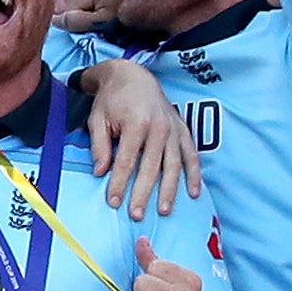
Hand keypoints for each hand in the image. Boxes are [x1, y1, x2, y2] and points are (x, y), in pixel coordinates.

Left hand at [83, 60, 195, 216]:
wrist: (132, 75)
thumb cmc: (112, 99)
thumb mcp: (97, 119)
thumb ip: (100, 146)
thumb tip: (100, 172)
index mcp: (136, 123)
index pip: (127, 161)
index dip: (119, 183)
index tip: (113, 202)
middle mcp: (159, 127)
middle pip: (152, 167)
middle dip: (144, 193)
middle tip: (137, 215)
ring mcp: (174, 129)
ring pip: (174, 165)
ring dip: (170, 190)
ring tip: (164, 210)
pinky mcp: (183, 130)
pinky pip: (191, 155)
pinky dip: (194, 174)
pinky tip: (193, 193)